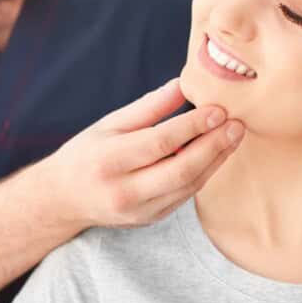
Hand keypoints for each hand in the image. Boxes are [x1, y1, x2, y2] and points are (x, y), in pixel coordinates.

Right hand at [48, 79, 244, 228]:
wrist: (64, 200)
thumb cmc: (86, 154)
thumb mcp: (109, 124)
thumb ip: (148, 107)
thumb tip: (183, 84)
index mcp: (109, 161)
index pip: (159, 143)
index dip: (193, 126)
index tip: (218, 110)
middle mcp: (124, 191)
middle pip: (180, 169)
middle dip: (214, 146)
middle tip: (237, 125)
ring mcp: (139, 210)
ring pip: (188, 186)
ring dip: (216, 161)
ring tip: (234, 137)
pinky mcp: (151, 219)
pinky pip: (185, 196)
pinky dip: (204, 174)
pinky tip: (217, 155)